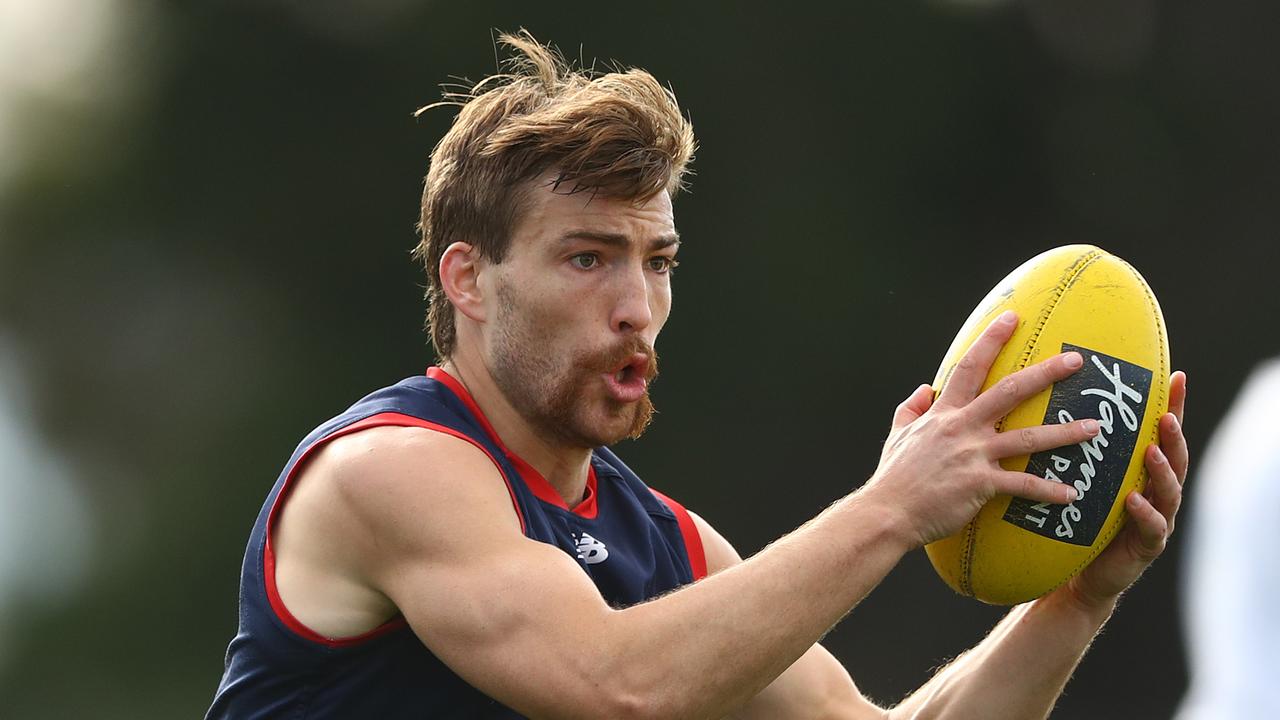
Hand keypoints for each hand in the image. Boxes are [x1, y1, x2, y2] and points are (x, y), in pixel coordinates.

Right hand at [862, 311, 1091, 547]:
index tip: (1012, 318)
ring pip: (1027, 437)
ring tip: (1095, 427)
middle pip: (1010, 392)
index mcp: (943, 413)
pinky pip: (1022, 485)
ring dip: (1064, 432)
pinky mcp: (980, 484)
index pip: (969, 367)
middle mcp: (962, 427)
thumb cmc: (893, 476)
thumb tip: (924, 389)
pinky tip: (1072, 495)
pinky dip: (1048, 491)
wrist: (888, 511)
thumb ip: (911, 408)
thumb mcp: (897, 434)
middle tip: (1077, 361)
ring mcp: (973, 455)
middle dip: (1045, 373)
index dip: (991, 340)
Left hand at [1056, 370, 1188, 609]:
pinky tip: (1133, 500)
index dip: (1172, 406)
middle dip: (1174, 435)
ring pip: (1169, 491)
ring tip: (1152, 452)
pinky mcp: (1145, 547)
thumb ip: (1074, 447)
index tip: (1176, 376)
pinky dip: (1145, 513)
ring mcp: (1156, 519)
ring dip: (1162, 470)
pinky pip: (1151, 528)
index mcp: (1140, 471)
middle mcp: (1155, 491)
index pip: (1159, 433)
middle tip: (1166, 415)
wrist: (1077, 574)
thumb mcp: (1079, 478)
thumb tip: (1049, 401)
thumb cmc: (1078, 518)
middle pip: (1174, 457)